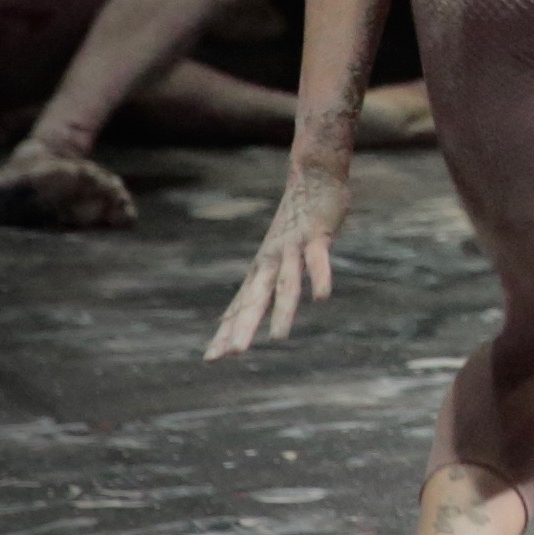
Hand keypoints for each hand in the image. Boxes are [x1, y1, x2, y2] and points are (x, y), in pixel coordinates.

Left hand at [205, 153, 352, 359]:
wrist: (312, 175)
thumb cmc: (296, 218)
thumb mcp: (277, 251)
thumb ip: (267, 278)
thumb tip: (247, 302)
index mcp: (261, 268)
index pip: (240, 305)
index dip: (226, 330)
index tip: (211, 359)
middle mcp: (271, 261)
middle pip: (255, 300)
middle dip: (244, 327)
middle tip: (232, 355)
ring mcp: (293, 249)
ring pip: (286, 285)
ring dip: (281, 312)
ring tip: (278, 339)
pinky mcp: (316, 236)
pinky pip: (318, 261)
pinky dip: (320, 278)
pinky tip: (322, 298)